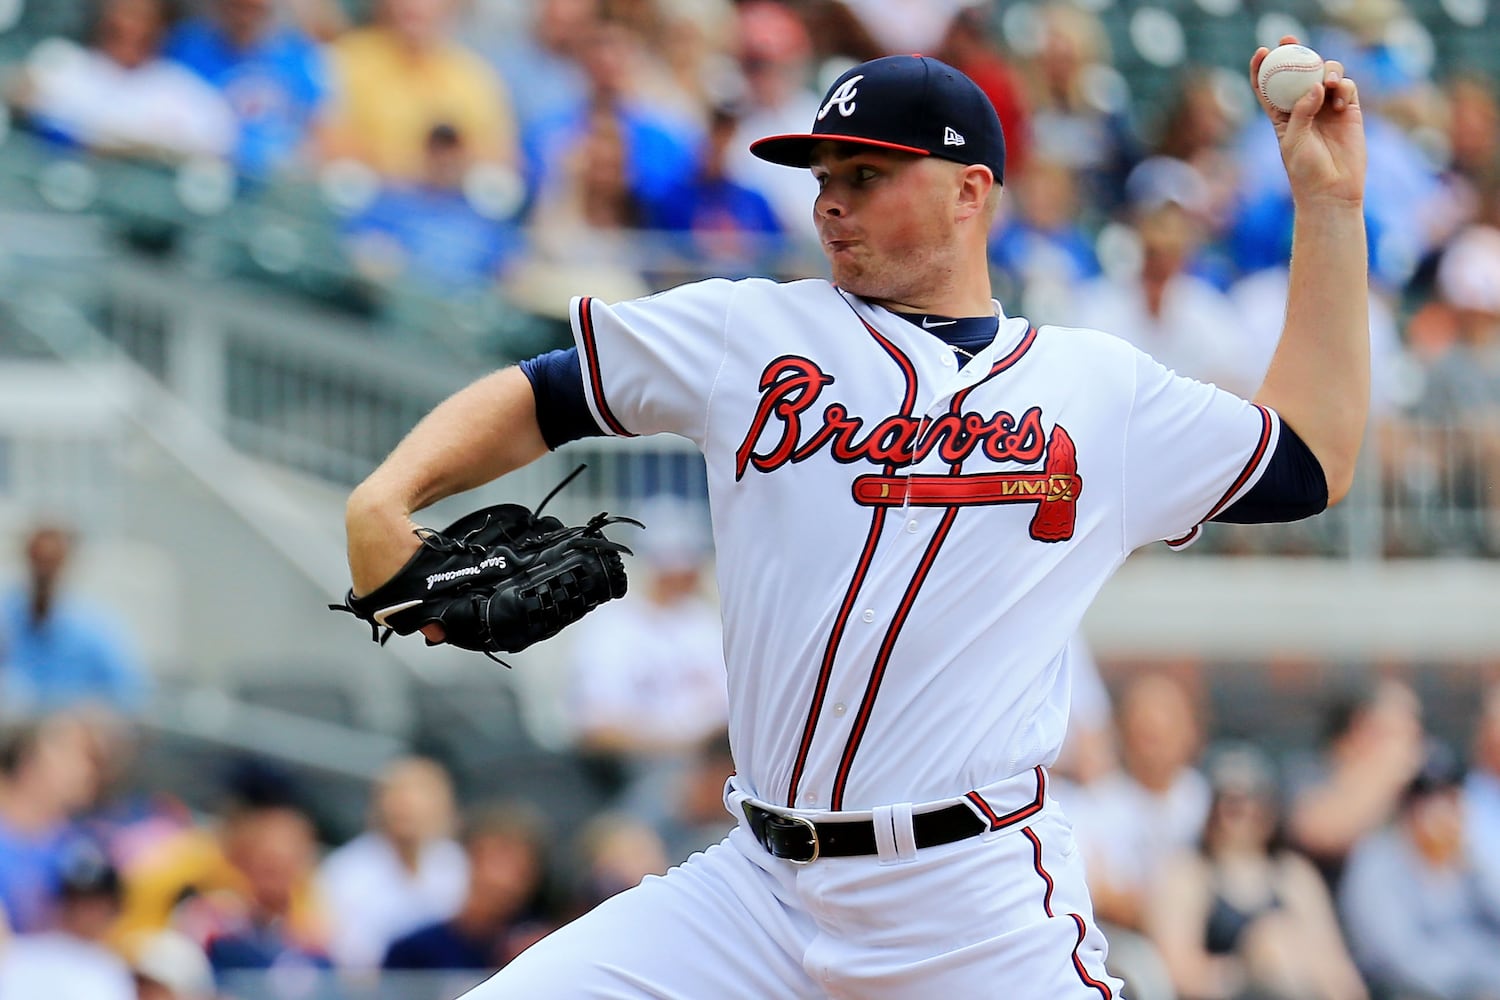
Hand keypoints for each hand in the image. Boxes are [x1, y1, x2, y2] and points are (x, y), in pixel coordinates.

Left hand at [1250, 37, 1365, 206]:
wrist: (1333, 190)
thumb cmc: (1305, 171)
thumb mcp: (1294, 142)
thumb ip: (1301, 113)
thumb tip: (1314, 86)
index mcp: (1281, 115)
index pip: (1268, 86)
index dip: (1262, 67)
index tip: (1262, 51)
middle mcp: (1304, 106)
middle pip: (1298, 71)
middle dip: (1295, 51)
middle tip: (1291, 40)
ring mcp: (1327, 106)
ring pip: (1326, 73)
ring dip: (1326, 70)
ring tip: (1328, 84)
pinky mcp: (1350, 110)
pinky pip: (1347, 86)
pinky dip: (1344, 88)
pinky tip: (1341, 104)